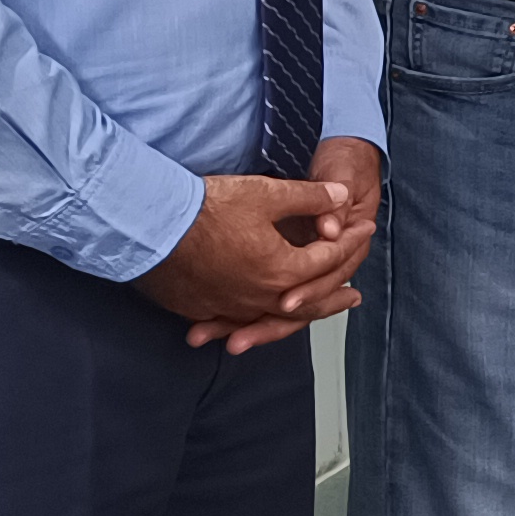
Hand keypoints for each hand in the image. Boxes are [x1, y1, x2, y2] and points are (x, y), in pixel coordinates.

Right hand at [140, 139, 381, 349]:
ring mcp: (231, 306)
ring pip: (274, 318)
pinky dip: (254, 322)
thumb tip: (342, 196)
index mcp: (284, 269)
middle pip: (309, 301)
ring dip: (297, 316)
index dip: (350, 241)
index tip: (363, 231)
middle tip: (353, 298)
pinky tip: (256, 320)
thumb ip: (310, 197)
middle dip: (334, 297)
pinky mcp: (204, 308)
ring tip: (309, 314)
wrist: (151, 227)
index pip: (328, 259)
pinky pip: (238, 320)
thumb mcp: (265, 193)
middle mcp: (261, 297)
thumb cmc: (205, 209)